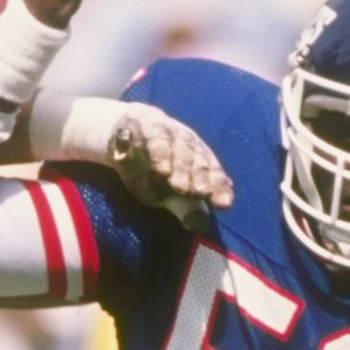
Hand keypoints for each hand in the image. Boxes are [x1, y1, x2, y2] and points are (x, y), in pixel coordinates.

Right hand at [103, 101, 232, 231]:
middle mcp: (190, 144)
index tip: (223, 204)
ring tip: (179, 187)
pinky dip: (160, 153)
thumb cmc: (153, 167)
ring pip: (182, 148)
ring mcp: (172, 132)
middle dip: (201, 178)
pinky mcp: (150, 125)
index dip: (219, 188)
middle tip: (199, 194)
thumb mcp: (169, 193)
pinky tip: (161, 169)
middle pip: (200, 161)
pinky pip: (157, 139)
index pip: (214, 173)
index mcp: (200, 158)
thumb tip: (200, 225)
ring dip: (182, 167)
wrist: (126, 133)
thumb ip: (186, 208)